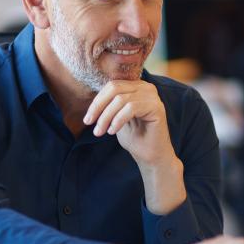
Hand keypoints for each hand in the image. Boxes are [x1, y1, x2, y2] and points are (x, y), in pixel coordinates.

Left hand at [83, 80, 185, 213]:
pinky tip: (112, 131)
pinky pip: (131, 108)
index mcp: (136, 87)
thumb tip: (92, 100)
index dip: (96, 102)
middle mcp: (145, 88)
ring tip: (100, 132)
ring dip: (106, 117)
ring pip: (120, 99)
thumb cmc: (134, 138)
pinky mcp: (156, 107)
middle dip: (98, 107)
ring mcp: (152, 96)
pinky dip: (118, 120)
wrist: (151, 157)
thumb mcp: (115, 118)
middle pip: (114, 89)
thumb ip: (108, 105)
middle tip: (89, 124)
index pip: (111, 86)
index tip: (87, 120)